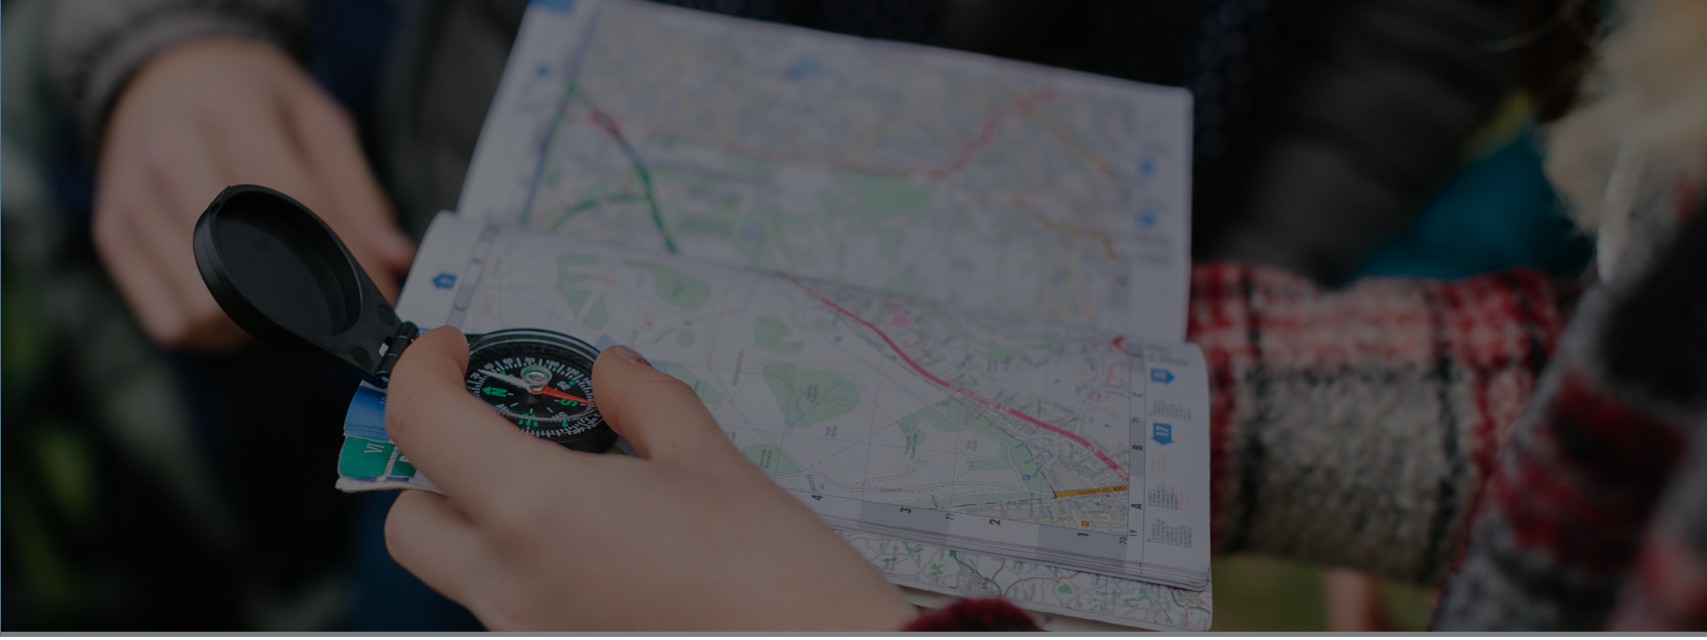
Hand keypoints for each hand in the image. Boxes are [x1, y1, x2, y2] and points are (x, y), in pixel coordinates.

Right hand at [94, 37, 412, 348]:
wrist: (163, 69)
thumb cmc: (252, 99)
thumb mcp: (317, 121)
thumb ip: (358, 194)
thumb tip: (393, 261)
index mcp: (230, 115)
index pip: (298, 207)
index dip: (348, 263)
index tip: (381, 300)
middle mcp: (171, 157)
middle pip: (243, 273)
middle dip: (299, 304)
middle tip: (325, 299)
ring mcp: (133, 200)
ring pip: (203, 310)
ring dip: (253, 325)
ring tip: (277, 297)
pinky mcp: (113, 234)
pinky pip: (168, 322)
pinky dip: (210, 330)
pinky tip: (233, 301)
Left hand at [382, 328, 917, 630]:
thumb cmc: (776, 577)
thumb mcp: (712, 461)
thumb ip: (644, 402)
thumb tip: (610, 372)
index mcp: (537, 513)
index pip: (422, 426)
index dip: (423, 370)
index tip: (455, 352)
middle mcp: (511, 587)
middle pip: (410, 520)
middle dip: (437, 464)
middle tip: (502, 428)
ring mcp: (530, 636)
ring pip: (460, 572)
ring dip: (488, 519)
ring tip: (578, 490)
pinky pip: (514, 608)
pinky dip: (533, 567)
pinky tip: (609, 550)